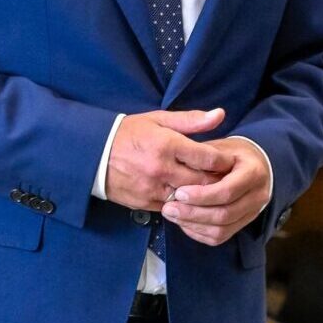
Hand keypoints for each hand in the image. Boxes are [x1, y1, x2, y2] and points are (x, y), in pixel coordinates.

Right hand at [104, 108, 233, 210]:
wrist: (93, 155)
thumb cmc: (129, 133)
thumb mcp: (159, 119)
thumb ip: (191, 120)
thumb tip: (220, 115)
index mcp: (166, 144)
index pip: (207, 158)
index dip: (223, 161)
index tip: (229, 161)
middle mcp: (161, 169)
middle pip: (202, 182)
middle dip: (217, 181)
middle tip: (226, 178)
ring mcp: (153, 189)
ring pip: (189, 199)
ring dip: (202, 196)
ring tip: (211, 189)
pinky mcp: (146, 203)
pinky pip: (173, 208)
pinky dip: (184, 204)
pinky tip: (189, 198)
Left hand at [161, 137, 268, 245]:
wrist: (252, 163)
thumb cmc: (230, 154)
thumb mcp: (218, 148)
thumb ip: (202, 160)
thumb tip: (177, 172)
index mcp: (253, 173)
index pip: (227, 191)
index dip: (201, 195)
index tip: (179, 193)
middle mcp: (257, 196)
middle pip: (225, 214)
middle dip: (193, 214)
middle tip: (169, 208)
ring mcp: (252, 213)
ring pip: (222, 230)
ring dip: (193, 225)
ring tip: (172, 215)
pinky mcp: (243, 224)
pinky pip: (220, 237)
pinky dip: (199, 232)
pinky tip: (183, 222)